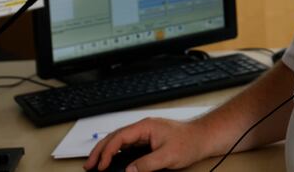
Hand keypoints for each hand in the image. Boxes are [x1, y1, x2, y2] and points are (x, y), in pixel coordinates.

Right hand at [84, 117, 209, 170]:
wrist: (203, 138)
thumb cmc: (190, 141)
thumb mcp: (167, 156)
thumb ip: (146, 164)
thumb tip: (128, 171)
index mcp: (146, 127)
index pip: (119, 137)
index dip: (107, 152)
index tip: (101, 166)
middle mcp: (144, 128)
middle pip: (115, 137)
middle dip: (100, 151)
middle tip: (89, 166)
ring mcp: (145, 134)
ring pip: (119, 141)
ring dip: (106, 152)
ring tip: (96, 164)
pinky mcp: (148, 141)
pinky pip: (127, 146)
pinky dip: (116, 153)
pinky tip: (112, 161)